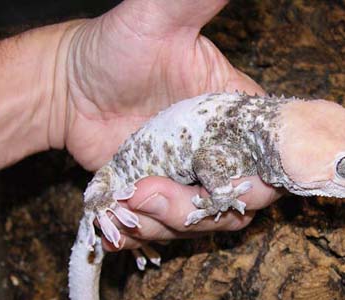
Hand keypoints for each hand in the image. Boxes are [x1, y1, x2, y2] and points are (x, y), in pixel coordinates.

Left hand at [58, 0, 281, 250]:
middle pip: (246, 199)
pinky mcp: (162, 200)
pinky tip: (121, 215)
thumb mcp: (156, 18)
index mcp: (235, 113)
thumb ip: (194, 1)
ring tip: (131, 198)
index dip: (268, 173)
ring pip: (208, 222)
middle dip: (205, 207)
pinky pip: (170, 232)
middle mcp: (222, 151)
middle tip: (154, 190)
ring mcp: (192, 180)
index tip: (231, 177)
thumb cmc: (111, 50)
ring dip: (168, 221)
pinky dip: (146, 231)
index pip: (277, 152)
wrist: (67, 90)